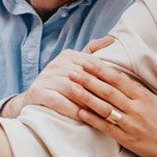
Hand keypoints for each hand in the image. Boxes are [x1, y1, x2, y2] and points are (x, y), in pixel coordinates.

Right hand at [0, 36, 114, 119]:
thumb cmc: (61, 83)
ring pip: (73, 90)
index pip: (92, 65)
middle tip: (118, 104)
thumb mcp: (76, 64)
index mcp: (67, 55)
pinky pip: (59, 102)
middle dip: (101, 92)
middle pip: (84, 78)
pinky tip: (84, 117)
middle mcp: (55, 63)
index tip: (122, 90)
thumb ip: (92, 52)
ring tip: (105, 113)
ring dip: (89, 103)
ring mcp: (46, 77)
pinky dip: (72, 110)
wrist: (34, 97)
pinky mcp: (38, 92)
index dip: (108, 77)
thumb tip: (112, 39)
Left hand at [68, 58, 156, 156]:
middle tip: (72, 72)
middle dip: (88, 80)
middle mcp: (136, 108)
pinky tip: (80, 112)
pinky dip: (92, 119)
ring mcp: (131, 124)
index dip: (101, 70)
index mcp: (144, 96)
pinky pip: (106, 127)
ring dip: (86, 97)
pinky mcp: (127, 139)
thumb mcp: (156, 101)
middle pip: (108, 91)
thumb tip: (119, 76)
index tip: (87, 62)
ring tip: (72, 88)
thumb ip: (138, 90)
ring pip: (105, 108)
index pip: (118, 79)